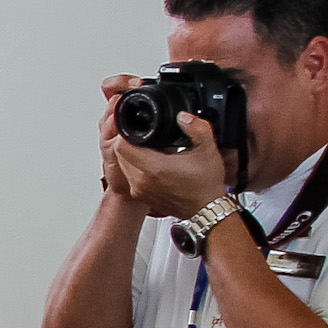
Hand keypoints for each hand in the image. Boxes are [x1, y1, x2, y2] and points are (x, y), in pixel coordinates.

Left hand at [100, 108, 229, 220]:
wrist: (207, 211)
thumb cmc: (206, 185)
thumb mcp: (208, 150)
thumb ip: (196, 128)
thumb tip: (184, 116)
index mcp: (153, 168)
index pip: (121, 146)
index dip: (125, 133)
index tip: (135, 127)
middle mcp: (141, 181)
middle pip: (119, 155)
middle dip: (127, 143)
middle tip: (142, 136)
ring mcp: (140, 191)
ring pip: (123, 166)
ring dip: (130, 156)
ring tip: (148, 148)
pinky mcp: (142, 197)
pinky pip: (130, 178)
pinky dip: (135, 169)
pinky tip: (151, 164)